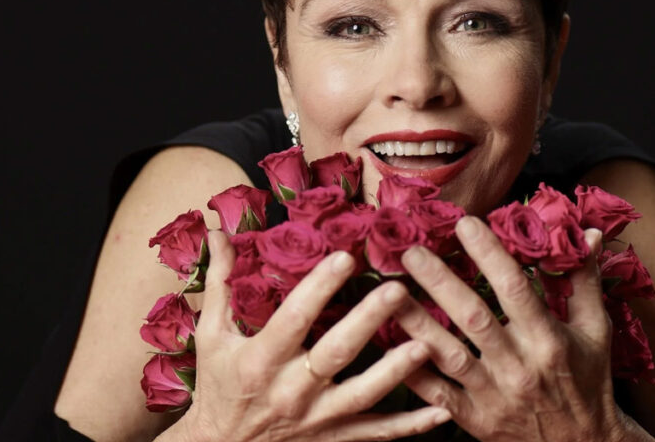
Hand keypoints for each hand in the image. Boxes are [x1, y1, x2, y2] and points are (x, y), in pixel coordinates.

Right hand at [165, 230, 451, 441]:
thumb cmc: (218, 385)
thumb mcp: (212, 335)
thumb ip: (220, 283)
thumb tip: (217, 233)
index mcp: (261, 359)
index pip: (293, 318)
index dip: (319, 288)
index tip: (344, 257)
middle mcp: (291, 390)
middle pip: (335, 353)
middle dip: (367, 321)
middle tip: (398, 290)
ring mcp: (316, 418)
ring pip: (363, 395)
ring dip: (396, 371)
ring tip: (426, 343)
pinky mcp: (333, 439)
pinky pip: (377, 434)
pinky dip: (411, 426)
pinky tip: (442, 410)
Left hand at [395, 216, 652, 441]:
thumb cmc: (587, 379)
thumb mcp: (595, 330)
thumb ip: (584, 279)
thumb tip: (588, 233)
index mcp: (549, 340)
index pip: (516, 290)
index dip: (490, 255)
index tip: (466, 223)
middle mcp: (519, 367)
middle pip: (474, 318)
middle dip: (441, 282)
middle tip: (412, 251)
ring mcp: (494, 396)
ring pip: (449, 356)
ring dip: (418, 323)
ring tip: (389, 293)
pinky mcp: (475, 419)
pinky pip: (437, 395)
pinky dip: (412, 372)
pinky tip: (387, 346)